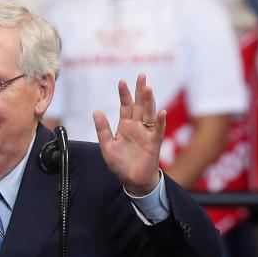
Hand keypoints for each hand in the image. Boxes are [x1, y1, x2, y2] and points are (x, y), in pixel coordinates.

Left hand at [93, 74, 164, 196]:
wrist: (132, 181)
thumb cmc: (120, 164)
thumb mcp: (107, 147)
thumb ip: (102, 129)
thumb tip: (96, 111)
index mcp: (125, 126)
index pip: (125, 106)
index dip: (124, 94)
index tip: (121, 81)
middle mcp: (137, 127)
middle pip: (139, 105)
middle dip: (140, 90)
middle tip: (142, 75)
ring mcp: (147, 134)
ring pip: (149, 114)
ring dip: (149, 101)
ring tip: (148, 88)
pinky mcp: (154, 143)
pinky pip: (158, 130)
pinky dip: (161, 121)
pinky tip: (161, 112)